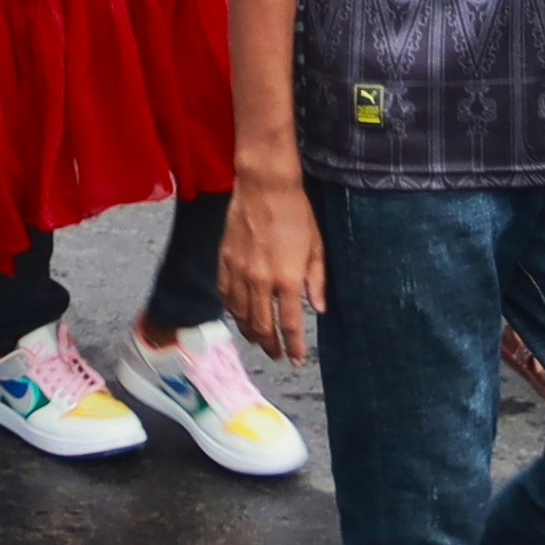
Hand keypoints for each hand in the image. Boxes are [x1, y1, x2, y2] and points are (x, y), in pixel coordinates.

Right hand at [219, 172, 324, 364]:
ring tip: (258, 341)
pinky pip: (225, 294)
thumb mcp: (316, 246)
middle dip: (270, 345)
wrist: (264, 186)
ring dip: (250, 333)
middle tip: (277, 355)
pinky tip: (238, 316)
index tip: (296, 359)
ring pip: (241, 314)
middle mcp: (261, 280)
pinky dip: (232, 310)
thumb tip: (320, 309)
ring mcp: (239, 271)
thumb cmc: (295, 213)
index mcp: (287, 278)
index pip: (289, 324)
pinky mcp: (225, 260)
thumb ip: (317, 280)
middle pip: (262, 325)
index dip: (293, 346)